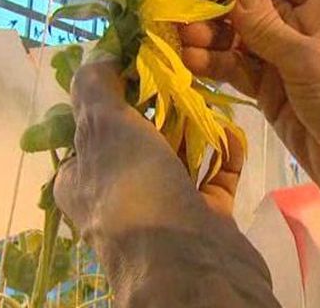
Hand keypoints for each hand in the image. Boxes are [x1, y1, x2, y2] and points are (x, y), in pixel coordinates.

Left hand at [53, 61, 278, 306]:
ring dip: (197, 126)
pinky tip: (235, 130)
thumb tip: (98, 54)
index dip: (114, 90)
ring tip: (213, 95)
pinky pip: (216, 176)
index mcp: (84, 175)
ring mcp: (166, 206)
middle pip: (142, 135)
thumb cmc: (136, 189)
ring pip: (181, 155)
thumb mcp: (103, 128)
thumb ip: (95, 87)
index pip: (92, 124)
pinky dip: (225, 153)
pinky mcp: (206, 216)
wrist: (191, 266)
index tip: (143, 61)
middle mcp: (122, 192)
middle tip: (184, 73)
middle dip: (163, 104)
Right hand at [180, 0, 319, 211]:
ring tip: (184, 43)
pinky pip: (241, 70)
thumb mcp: (310, 59)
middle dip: (224, 11)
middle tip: (189, 22)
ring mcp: (287, 62)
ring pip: (244, 40)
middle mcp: (307, 27)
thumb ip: (266, 26)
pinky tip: (193, 62)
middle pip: (257, 7)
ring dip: (214, 39)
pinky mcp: (272, 92)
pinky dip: (218, 65)